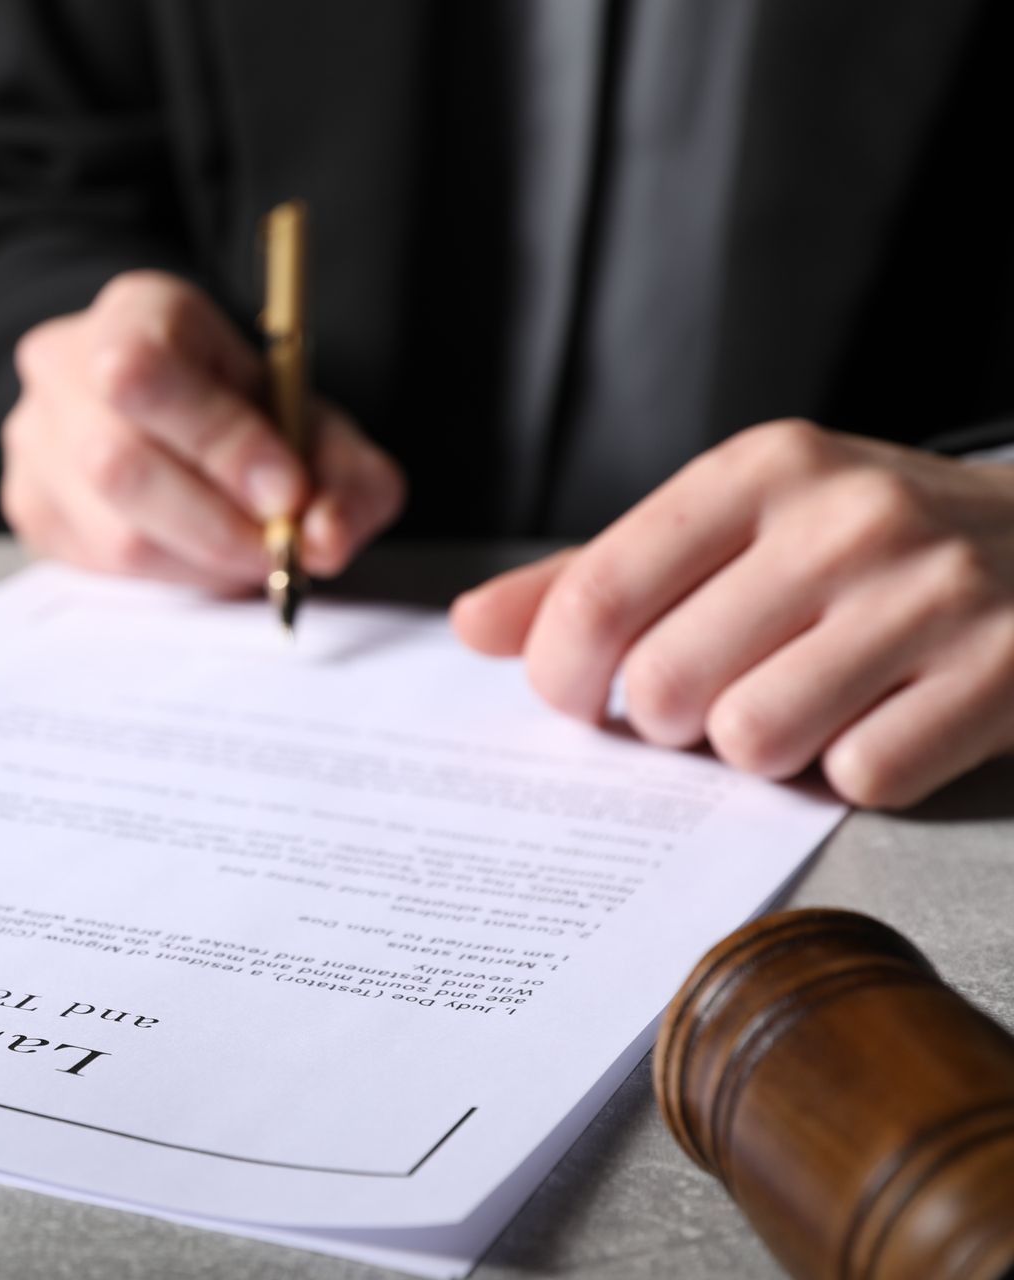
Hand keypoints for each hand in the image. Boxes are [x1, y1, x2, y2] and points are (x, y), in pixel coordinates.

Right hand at [0, 270, 405, 589]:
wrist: (178, 415)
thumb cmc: (248, 413)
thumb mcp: (317, 423)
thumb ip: (346, 476)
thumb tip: (325, 540)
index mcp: (136, 311)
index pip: (144, 372)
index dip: (220, 442)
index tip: (289, 494)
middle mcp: (63, 365)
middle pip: (118, 462)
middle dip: (219, 523)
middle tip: (280, 548)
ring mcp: (33, 438)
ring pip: (112, 532)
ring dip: (202, 561)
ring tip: (250, 554)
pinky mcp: (28, 505)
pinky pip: (99, 567)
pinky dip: (171, 576)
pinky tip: (202, 555)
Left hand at [452, 420, 1013, 807]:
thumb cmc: (868, 543)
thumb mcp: (739, 522)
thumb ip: (601, 574)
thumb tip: (471, 627)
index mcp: (764, 469)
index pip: (599, 593)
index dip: (562, 672)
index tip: (576, 697)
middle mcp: (847, 519)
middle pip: (667, 685)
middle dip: (669, 722)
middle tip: (708, 703)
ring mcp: (934, 596)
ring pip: (755, 741)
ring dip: (760, 752)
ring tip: (802, 707)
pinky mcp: (1002, 675)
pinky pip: (861, 779)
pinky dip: (856, 773)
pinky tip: (884, 720)